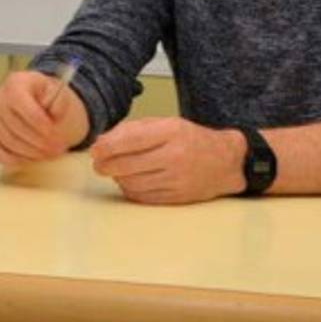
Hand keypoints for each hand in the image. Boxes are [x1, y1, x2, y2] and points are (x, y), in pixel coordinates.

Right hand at [0, 70, 88, 166]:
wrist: (41, 103)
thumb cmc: (51, 100)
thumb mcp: (61, 95)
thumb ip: (60, 103)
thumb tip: (55, 113)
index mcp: (16, 82)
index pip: (21, 103)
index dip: (38, 122)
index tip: (55, 133)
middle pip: (15, 126)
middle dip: (39, 142)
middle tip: (56, 148)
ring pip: (8, 142)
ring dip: (31, 153)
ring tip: (47, 154)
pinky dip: (13, 159)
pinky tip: (29, 158)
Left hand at [90, 117, 245, 204]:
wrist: (225, 161)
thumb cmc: (191, 139)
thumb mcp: (166, 123)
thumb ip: (134, 129)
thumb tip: (103, 141)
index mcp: (171, 131)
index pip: (130, 140)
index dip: (107, 147)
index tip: (95, 150)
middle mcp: (174, 156)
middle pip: (127, 165)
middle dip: (106, 165)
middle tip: (98, 163)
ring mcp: (176, 179)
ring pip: (132, 183)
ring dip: (117, 178)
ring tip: (115, 171)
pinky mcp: (176, 197)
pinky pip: (143, 197)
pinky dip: (130, 189)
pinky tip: (129, 181)